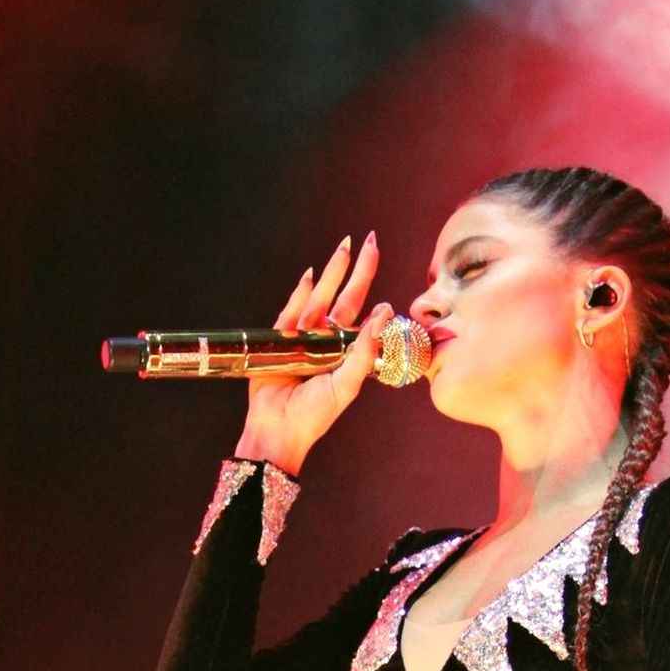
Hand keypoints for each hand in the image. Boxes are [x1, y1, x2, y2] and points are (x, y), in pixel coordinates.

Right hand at [236, 232, 392, 477]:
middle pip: (346, 298)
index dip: (378, 303)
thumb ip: (364, 351)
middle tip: (372, 241)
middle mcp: (327, 342)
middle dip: (358, 270)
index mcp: (346, 354)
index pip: (366, 319)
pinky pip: (293, 310)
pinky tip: (311, 274)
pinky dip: (301, 292)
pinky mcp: (280, 339)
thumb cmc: (314, 415)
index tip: (391, 293)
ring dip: (333, 272)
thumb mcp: (346, 385)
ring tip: (346, 247)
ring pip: (322, 298)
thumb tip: (384, 314)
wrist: (278, 429)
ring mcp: (303, 338)